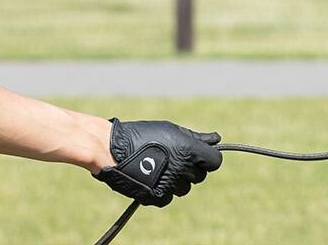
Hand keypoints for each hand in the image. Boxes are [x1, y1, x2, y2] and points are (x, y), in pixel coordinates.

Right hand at [93, 119, 221, 206]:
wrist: (111, 149)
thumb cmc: (142, 136)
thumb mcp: (172, 130)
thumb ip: (196, 138)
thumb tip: (216, 139)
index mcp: (189, 151)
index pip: (214, 162)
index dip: (208, 158)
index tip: (198, 156)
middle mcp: (182, 169)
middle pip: (200, 176)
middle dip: (191, 169)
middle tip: (175, 160)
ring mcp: (169, 184)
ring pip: (185, 188)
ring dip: (177, 181)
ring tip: (161, 169)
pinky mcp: (155, 196)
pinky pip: (168, 197)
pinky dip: (163, 191)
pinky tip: (153, 179)